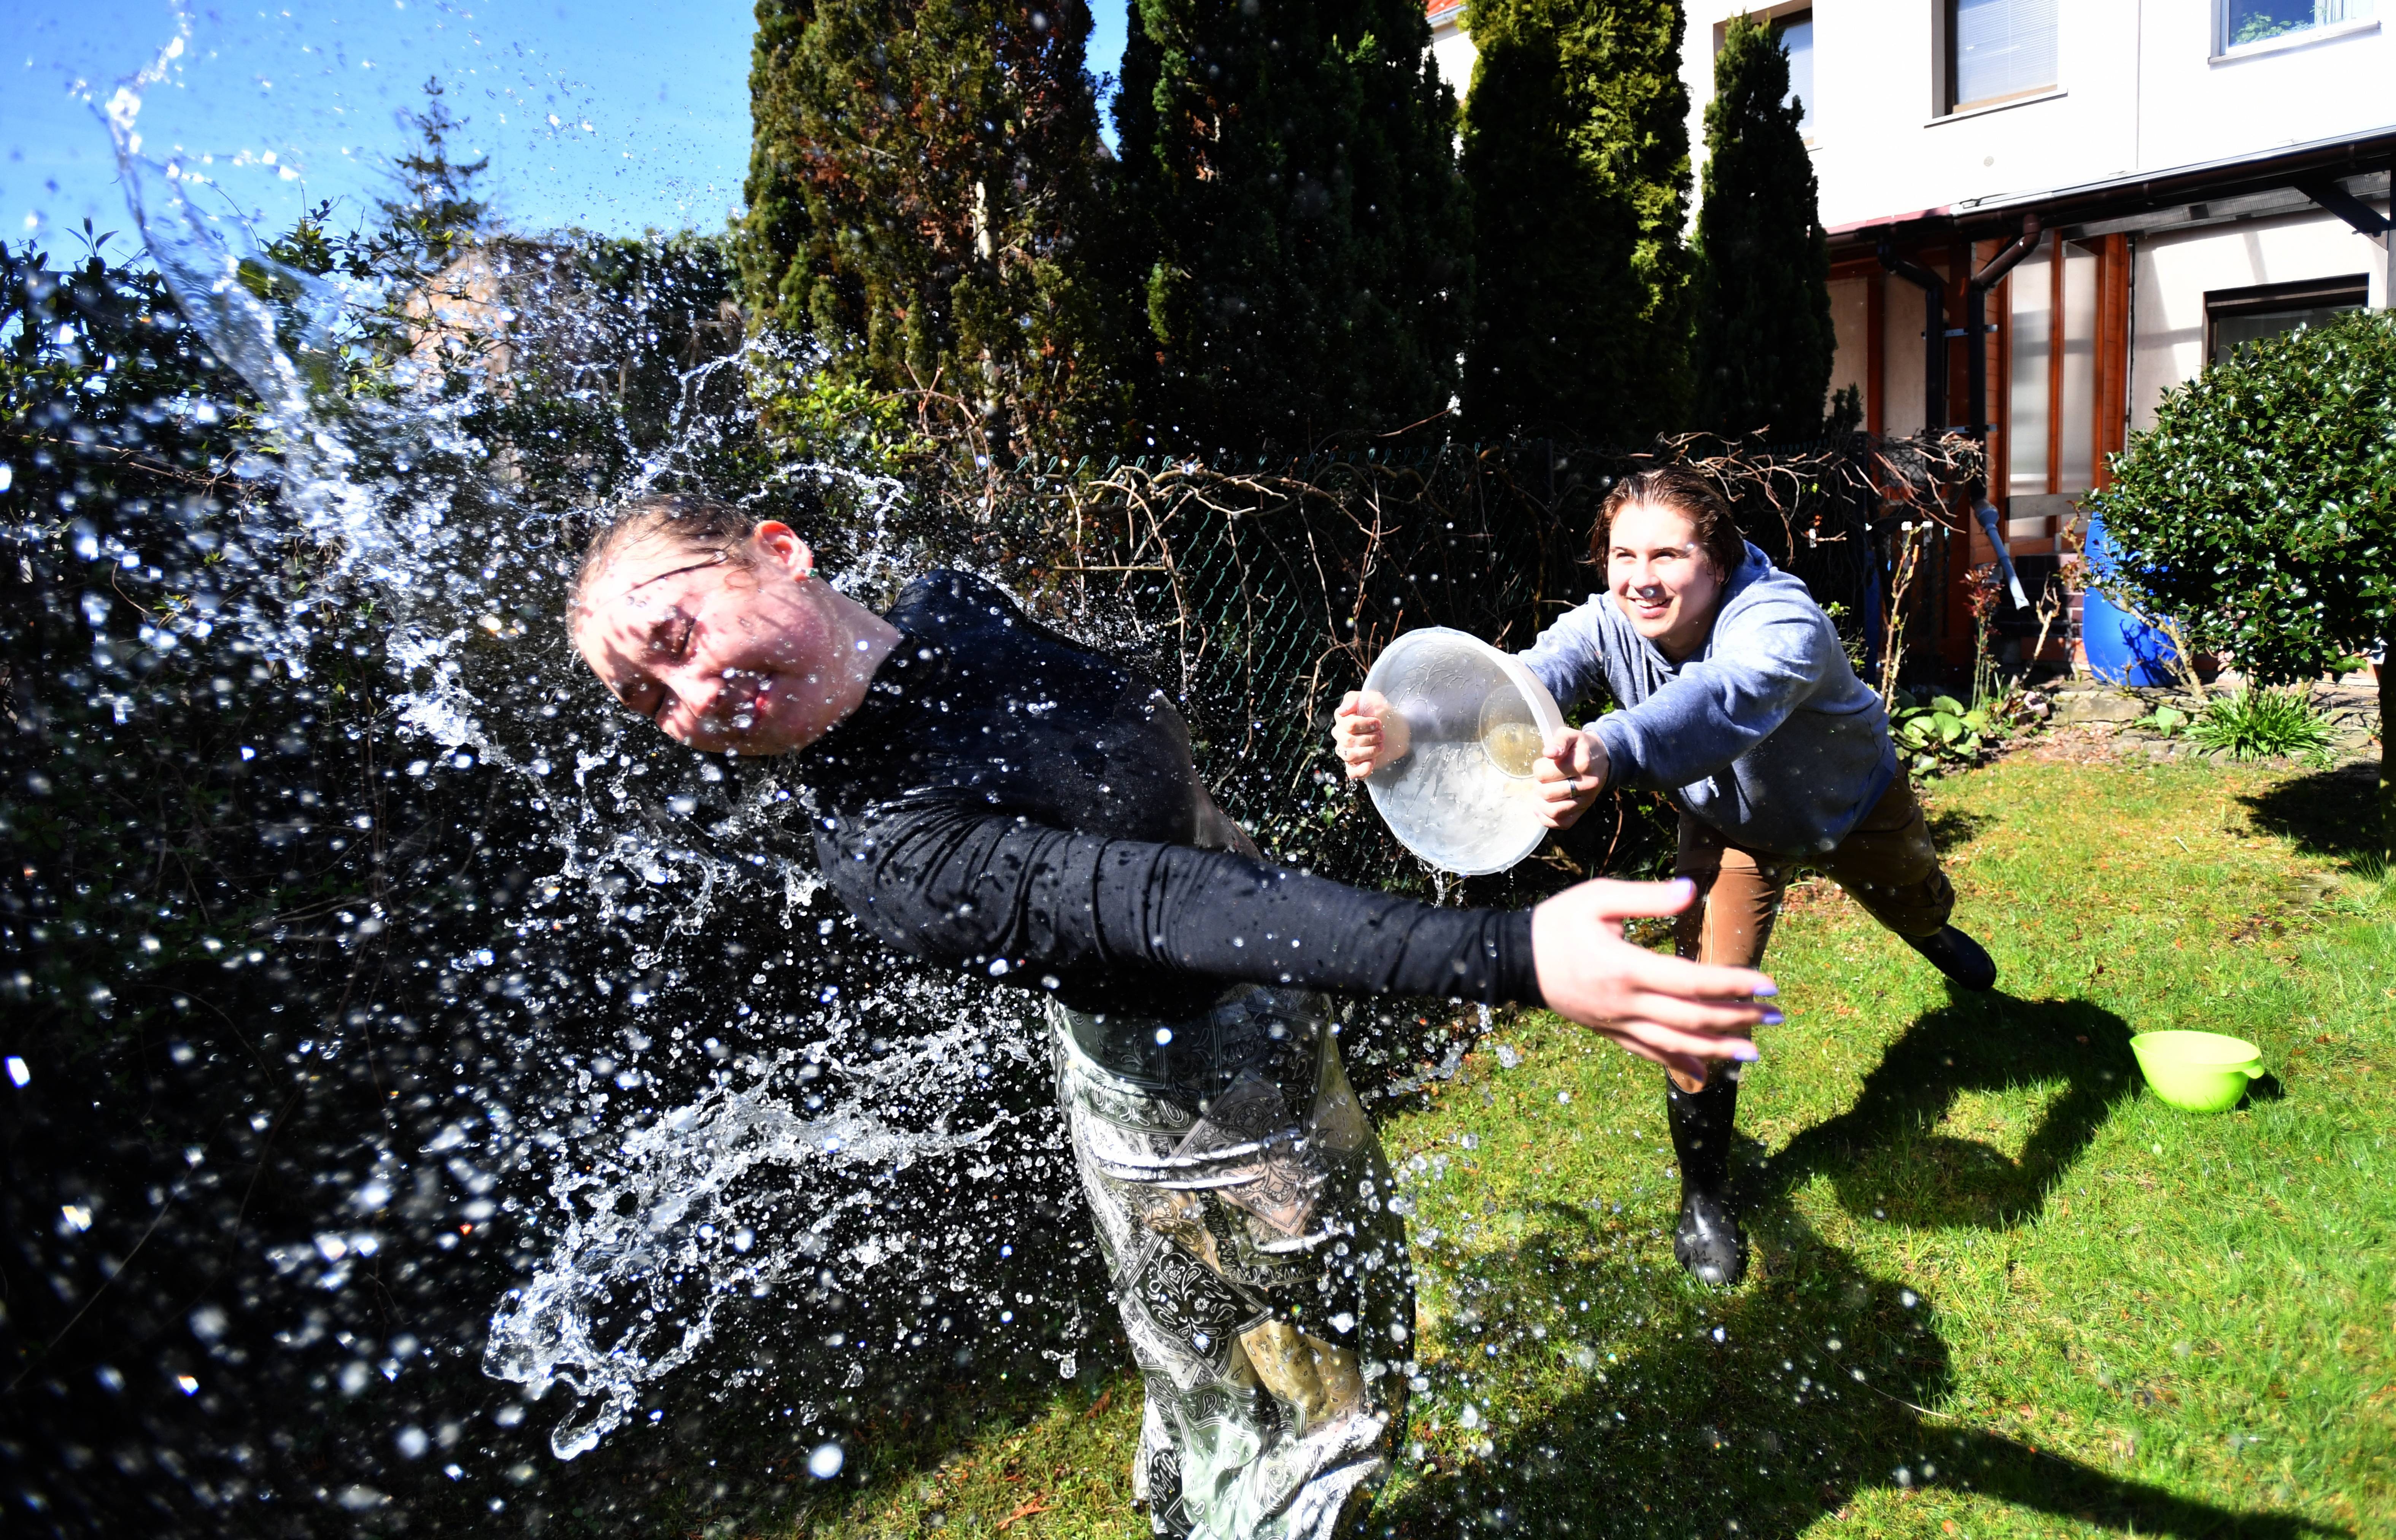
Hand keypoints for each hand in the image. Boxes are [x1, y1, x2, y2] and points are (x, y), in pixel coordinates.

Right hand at [1332, 689, 1409, 778]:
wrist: (1396, 728)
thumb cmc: (1382, 711)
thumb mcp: (1371, 698)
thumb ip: (1354, 699)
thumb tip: (1342, 711)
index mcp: (1342, 720)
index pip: (1348, 725)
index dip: (1365, 725)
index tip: (1378, 723)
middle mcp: (1341, 736)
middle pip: (1349, 741)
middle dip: (1370, 738)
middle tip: (1382, 735)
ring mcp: (1346, 752)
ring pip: (1350, 756)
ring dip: (1369, 751)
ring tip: (1381, 746)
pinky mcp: (1355, 765)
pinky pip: (1351, 773)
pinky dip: (1362, 769)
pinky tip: (1372, 763)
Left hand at [1530, 727, 1608, 828]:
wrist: (1603, 758)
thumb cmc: (1581, 746)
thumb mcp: (1570, 736)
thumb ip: (1558, 741)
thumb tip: (1548, 753)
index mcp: (1581, 764)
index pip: (1544, 774)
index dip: (1538, 768)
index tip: (1543, 764)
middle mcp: (1587, 785)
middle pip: (1547, 793)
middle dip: (1537, 786)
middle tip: (1540, 779)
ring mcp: (1586, 800)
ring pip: (1555, 812)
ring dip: (1540, 804)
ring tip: (1539, 794)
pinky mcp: (1584, 810)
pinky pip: (1563, 823)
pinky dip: (1547, 819)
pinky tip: (1541, 808)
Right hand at [1530, 878, 1775, 1083]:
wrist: (1514, 960)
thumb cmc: (1558, 923)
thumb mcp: (1598, 898)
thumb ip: (1646, 897)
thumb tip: (1692, 891)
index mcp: (1627, 968)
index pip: (1693, 982)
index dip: (1734, 984)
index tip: (1768, 984)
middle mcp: (1627, 1003)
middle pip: (1693, 1018)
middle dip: (1739, 1018)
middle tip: (1777, 1016)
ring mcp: (1618, 1023)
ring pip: (1676, 1044)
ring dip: (1719, 1049)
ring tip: (1754, 1052)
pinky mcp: (1610, 1032)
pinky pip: (1649, 1053)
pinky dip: (1679, 1063)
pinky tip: (1705, 1071)